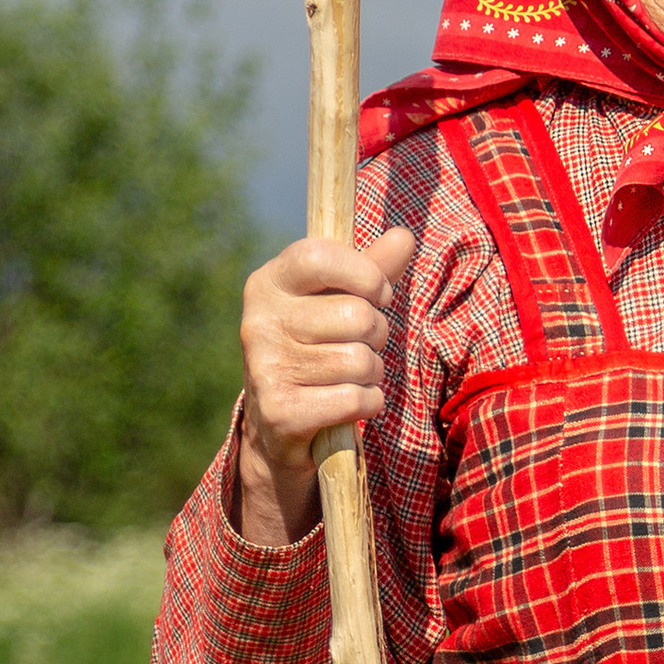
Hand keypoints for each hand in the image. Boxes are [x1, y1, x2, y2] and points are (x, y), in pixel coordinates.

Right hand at [234, 227, 417, 545]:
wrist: (277, 428)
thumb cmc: (316, 350)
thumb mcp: (336, 303)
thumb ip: (370, 271)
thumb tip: (404, 236)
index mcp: (267, 284)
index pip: (319, 256)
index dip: (364, 274)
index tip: (378, 294)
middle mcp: (259, 322)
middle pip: (356, 315)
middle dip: (377, 335)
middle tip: (364, 346)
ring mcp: (265, 368)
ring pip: (359, 361)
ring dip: (372, 374)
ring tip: (354, 377)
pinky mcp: (280, 412)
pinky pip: (355, 399)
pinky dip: (368, 405)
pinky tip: (350, 404)